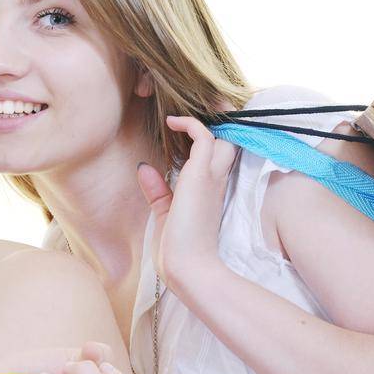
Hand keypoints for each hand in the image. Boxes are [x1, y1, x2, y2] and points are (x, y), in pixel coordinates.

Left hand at [137, 115, 236, 297]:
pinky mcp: (201, 174)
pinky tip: (171, 122)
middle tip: (204, 105)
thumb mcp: (164, 215)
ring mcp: (210, 175)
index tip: (190, 126)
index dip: (213, 136)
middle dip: (221, 119)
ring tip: (188, 105)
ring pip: (221, 132)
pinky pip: (202, 135)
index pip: (220, 154)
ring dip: (208, 116)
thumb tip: (144, 167)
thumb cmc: (178, 250)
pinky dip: (189, 124)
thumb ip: (158, 190)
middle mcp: (215, 179)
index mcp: (211, 189)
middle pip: (228, 138)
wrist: (188, 268)